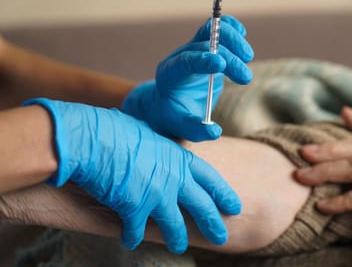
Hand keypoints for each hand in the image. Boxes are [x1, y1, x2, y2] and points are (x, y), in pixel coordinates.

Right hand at [24, 98, 241, 252]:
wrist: (91, 139)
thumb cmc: (115, 130)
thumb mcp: (149, 136)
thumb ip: (160, 151)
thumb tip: (159, 156)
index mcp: (179, 158)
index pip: (210, 178)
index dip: (223, 193)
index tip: (235, 207)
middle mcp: (174, 178)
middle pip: (201, 206)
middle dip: (213, 224)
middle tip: (222, 238)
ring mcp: (157, 195)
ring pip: (175, 225)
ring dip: (177, 238)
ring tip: (179, 247)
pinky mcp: (136, 209)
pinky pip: (138, 231)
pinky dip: (134, 237)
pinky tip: (131, 241)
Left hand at [122, 15, 253, 140]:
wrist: (169, 103)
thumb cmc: (174, 117)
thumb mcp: (181, 128)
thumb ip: (196, 130)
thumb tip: (215, 132)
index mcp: (170, 75)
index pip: (185, 61)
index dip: (202, 60)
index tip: (221, 64)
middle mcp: (181, 56)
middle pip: (204, 46)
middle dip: (228, 59)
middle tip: (246, 78)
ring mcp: (194, 48)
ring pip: (211, 31)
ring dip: (232, 39)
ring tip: (248, 57)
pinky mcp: (207, 47)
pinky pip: (216, 29)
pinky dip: (229, 26)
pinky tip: (242, 32)